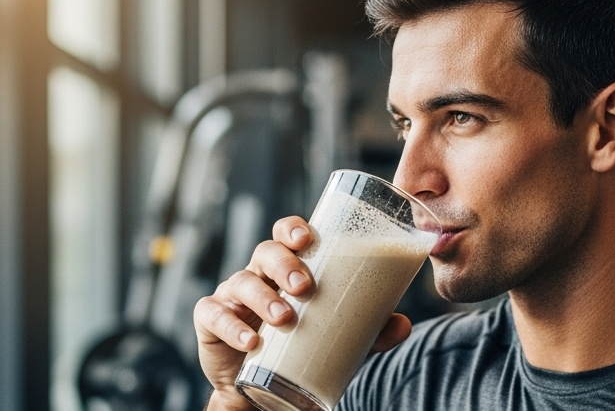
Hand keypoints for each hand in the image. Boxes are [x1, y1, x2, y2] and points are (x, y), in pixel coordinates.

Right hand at [193, 216, 413, 409]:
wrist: (264, 386)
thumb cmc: (301, 344)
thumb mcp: (338, 335)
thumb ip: (370, 330)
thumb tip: (404, 324)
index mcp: (288, 267)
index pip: (287, 234)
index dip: (294, 228)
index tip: (308, 238)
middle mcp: (258, 274)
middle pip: (266, 252)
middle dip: (285, 264)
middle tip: (305, 286)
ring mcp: (232, 295)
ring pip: (242, 281)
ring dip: (265, 297)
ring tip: (286, 317)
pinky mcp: (210, 320)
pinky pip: (214, 315)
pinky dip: (231, 327)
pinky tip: (251, 342)